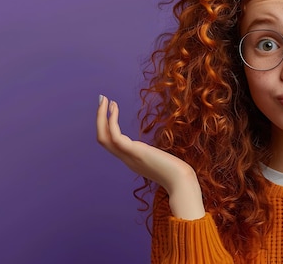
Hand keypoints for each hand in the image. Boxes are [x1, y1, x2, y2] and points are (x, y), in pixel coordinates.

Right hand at [96, 95, 204, 218]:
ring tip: (104, 99)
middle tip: (101, 99)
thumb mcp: (163, 163)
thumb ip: (158, 160)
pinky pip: (115, 136)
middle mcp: (126, 159)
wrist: (182, 182)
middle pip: (102, 139)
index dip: (108, 127)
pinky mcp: (135, 152)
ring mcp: (128, 157)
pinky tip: (115, 108)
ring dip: (101, 117)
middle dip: (100, 119)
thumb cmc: (178, 175)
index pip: (111, 144)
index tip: (111, 109)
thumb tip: (164, 158)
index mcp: (131, 160)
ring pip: (103, 137)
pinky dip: (112, 121)